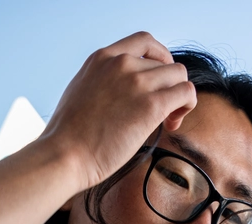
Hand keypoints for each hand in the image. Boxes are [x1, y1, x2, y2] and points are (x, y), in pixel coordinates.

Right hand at [40, 32, 196, 192]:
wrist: (64, 155)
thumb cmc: (68, 136)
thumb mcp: (80, 91)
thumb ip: (103, 82)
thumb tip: (122, 93)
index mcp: (102, 58)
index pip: (144, 41)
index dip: (159, 57)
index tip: (158, 78)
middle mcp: (122, 64)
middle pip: (165, 63)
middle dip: (168, 86)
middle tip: (162, 111)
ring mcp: (137, 82)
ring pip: (179, 75)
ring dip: (180, 96)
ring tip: (169, 119)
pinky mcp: (151, 105)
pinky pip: (186, 93)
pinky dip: (186, 106)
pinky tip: (172, 124)